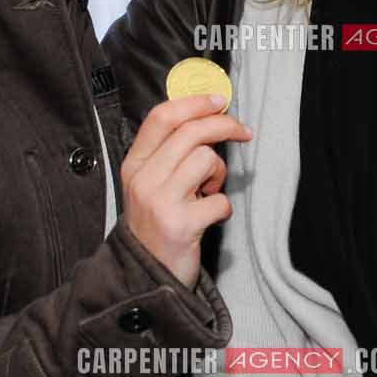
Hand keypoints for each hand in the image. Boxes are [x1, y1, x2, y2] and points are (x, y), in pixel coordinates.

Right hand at [120, 94, 250, 287]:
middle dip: (224, 126)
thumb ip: (169, 153)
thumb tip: (206, 117)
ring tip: (208, 192)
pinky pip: (220, 200)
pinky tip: (209, 218)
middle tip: (243, 133)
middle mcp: (143, 180)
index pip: (162, 117)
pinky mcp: (181, 225)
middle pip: (191, 132)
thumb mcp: (150, 184)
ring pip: (206, 159)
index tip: (219, 101)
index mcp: (134, 164)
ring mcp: (160, 202)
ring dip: (218, 174)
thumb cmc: (156, 224)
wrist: (145, 276)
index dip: (195, 103)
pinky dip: (222, 209)